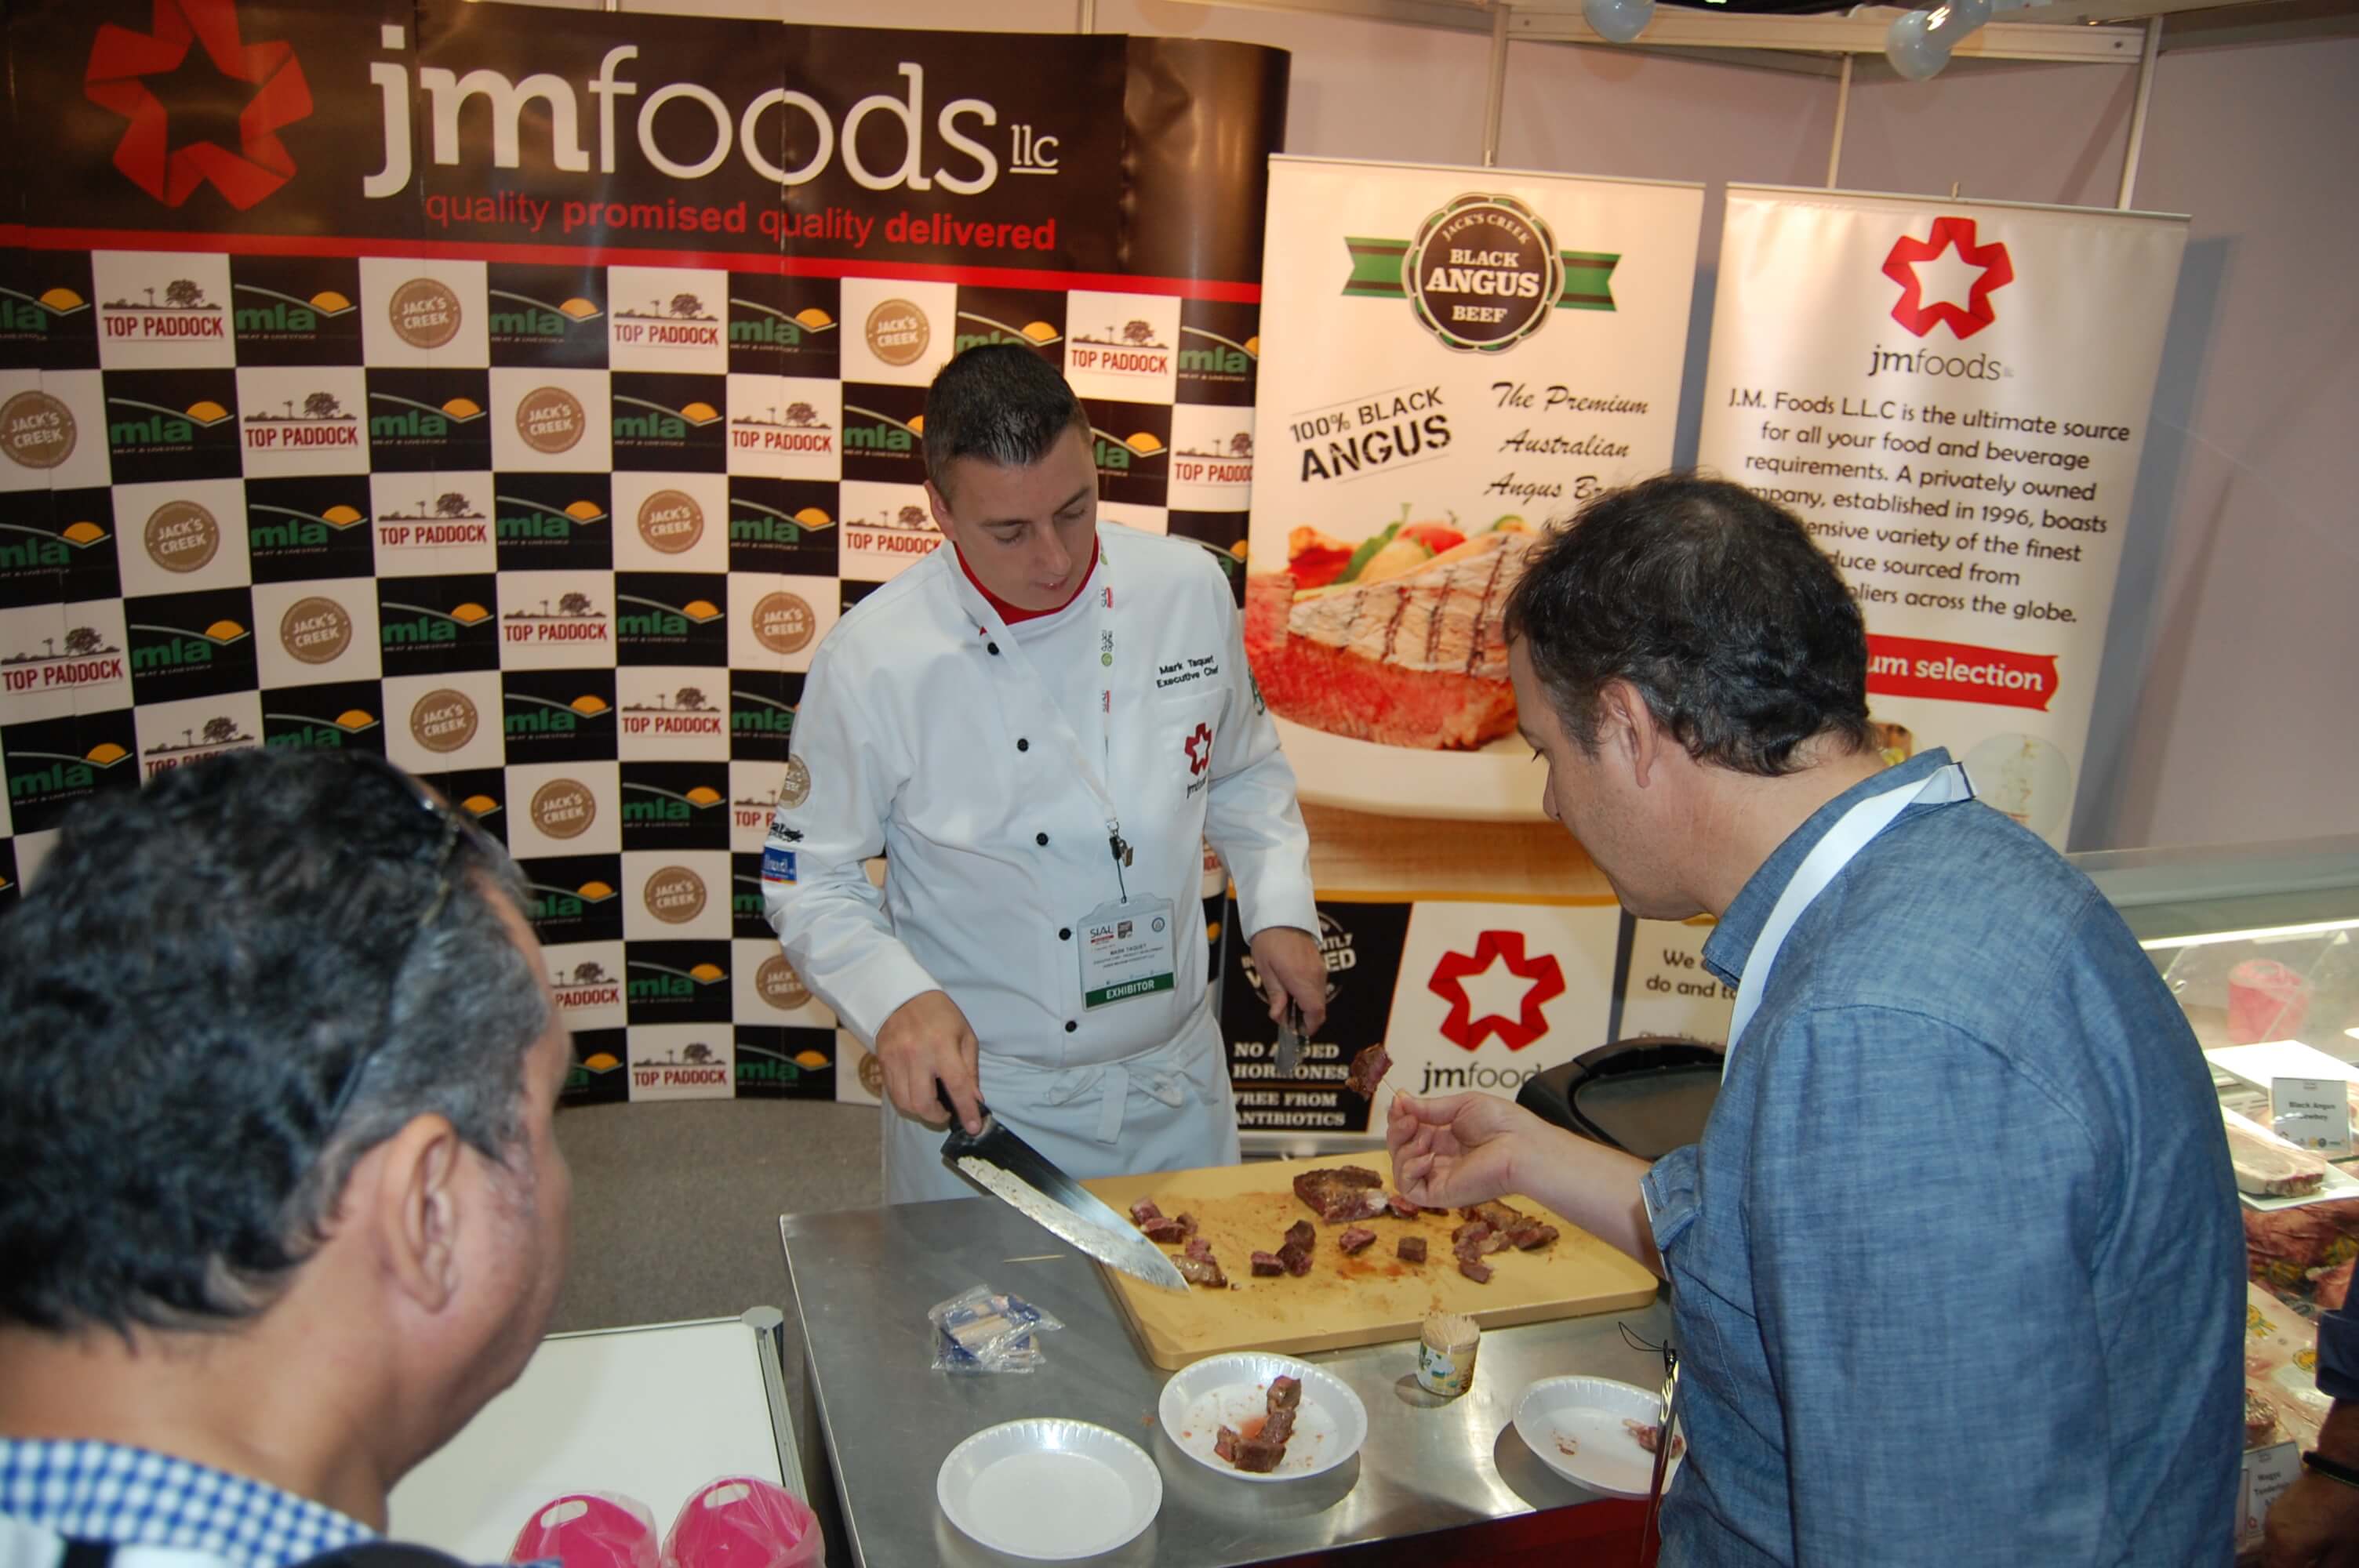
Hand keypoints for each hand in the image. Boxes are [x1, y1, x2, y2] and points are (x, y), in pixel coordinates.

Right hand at [875, 989, 982, 1134]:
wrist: (902, 995)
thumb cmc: (940, 1014)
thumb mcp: (964, 1035)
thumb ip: (969, 1069)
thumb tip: (974, 1100)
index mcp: (942, 1045)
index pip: (958, 1086)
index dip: (967, 1111)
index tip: (973, 1128)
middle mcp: (917, 1055)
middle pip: (923, 1103)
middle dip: (937, 1117)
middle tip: (947, 1112)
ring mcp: (896, 1060)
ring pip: (905, 1103)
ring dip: (921, 1111)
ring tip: (932, 1103)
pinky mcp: (882, 1062)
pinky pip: (893, 1094)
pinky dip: (906, 1101)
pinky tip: (916, 1093)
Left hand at [1248, 925, 1327, 1032]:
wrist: (1280, 914)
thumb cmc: (1269, 939)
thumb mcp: (1265, 970)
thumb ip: (1275, 995)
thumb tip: (1279, 1016)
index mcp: (1302, 979)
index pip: (1315, 1013)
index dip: (1308, 1027)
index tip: (1296, 1030)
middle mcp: (1315, 976)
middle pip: (1319, 1008)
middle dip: (1304, 1017)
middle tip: (1284, 1015)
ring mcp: (1320, 968)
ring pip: (1319, 997)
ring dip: (1305, 1005)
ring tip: (1284, 998)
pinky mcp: (1319, 963)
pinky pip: (1317, 985)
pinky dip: (1307, 993)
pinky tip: (1291, 987)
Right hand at [1386, 1091, 1544, 1210]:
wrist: (1521, 1147)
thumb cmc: (1503, 1124)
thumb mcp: (1461, 1105)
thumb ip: (1429, 1107)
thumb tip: (1401, 1100)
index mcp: (1446, 1137)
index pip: (1409, 1131)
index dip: (1399, 1117)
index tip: (1399, 1101)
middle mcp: (1440, 1158)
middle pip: (1400, 1148)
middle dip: (1396, 1130)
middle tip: (1408, 1118)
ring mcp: (1439, 1177)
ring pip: (1399, 1168)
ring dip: (1402, 1148)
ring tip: (1422, 1137)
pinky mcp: (1440, 1194)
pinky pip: (1409, 1188)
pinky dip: (1408, 1169)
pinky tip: (1427, 1157)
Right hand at [2262, 1471, 2358, 1567]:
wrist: (2340, 1471)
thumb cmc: (2346, 1514)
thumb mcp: (2344, 1553)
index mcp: (2285, 1546)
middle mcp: (2270, 1531)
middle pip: (2270, 1561)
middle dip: (2285, 1566)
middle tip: (2306, 1563)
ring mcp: (2272, 1516)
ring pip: (2271, 1547)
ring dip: (2284, 1557)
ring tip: (2305, 1559)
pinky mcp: (2278, 1506)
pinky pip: (2275, 1534)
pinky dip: (2285, 1544)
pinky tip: (2304, 1544)